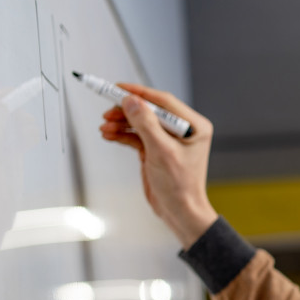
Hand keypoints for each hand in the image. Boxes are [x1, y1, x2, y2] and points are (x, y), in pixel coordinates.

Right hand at [98, 82, 217, 247]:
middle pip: (149, 110)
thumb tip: (131, 101)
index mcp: (194, 126)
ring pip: (140, 123)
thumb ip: (146, 124)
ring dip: (121, 123)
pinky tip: (109, 134)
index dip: (139, 93)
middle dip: (127, 110)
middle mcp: (183, 129)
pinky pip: (136, 136)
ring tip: (105, 126)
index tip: (118, 88)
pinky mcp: (156, 149)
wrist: (179, 211)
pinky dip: (122, 135)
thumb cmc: (180, 186)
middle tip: (107, 111)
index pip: (163, 101)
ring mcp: (168, 139)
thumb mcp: (161, 152)